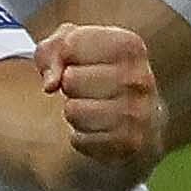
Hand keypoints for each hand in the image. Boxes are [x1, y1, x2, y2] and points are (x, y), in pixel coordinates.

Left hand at [35, 22, 160, 185]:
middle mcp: (139, 78)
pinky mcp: (129, 144)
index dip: (63, 56)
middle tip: (87, 89)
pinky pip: (79, 140)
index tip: (78, 62)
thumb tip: (51, 84)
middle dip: (69, 86)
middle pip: (70, 80)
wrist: (139, 120)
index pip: (69, 45)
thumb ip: (54, 49)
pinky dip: (81, 137)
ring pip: (73, 111)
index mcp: (130, 46)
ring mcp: (138, 113)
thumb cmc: (98, 75)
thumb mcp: (75, 49)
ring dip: (74, 112)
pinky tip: (98, 130)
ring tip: (92, 109)